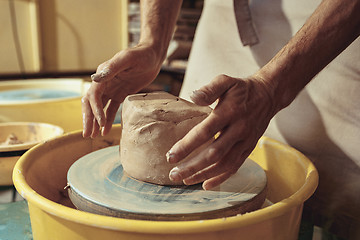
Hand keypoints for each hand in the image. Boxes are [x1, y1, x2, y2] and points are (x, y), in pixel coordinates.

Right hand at [82, 44, 162, 137]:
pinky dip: (107, 119)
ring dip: (95, 121)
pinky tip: (105, 130)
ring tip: (93, 136)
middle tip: (87, 134)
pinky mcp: (121, 94)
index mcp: (103, 74)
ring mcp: (112, 89)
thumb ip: (112, 68)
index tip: (100, 122)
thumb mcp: (127, 59)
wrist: (152, 55)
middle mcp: (104, 83)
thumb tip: (95, 79)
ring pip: (99, 108)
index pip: (93, 95)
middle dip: (88, 119)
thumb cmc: (140, 54)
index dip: (95, 109)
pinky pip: (111, 109)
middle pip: (91, 104)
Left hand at [167, 74, 276, 189]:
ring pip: (224, 164)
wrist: (267, 95)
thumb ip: (210, 89)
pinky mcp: (249, 148)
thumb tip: (193, 97)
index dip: (187, 146)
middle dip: (192, 166)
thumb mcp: (226, 81)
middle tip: (173, 174)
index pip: (205, 132)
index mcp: (229, 112)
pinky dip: (221, 177)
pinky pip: (235, 166)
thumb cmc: (241, 89)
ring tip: (185, 180)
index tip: (171, 156)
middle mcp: (238, 129)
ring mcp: (245, 141)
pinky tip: (206, 184)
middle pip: (214, 153)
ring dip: (204, 174)